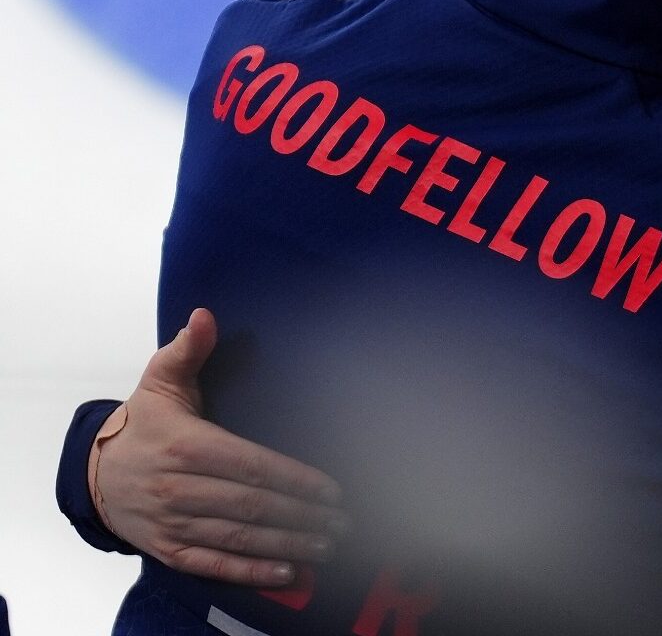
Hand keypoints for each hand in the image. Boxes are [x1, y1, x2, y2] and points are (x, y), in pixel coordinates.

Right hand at [90, 308, 349, 585]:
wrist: (91, 472)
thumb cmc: (141, 424)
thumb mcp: (160, 380)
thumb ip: (187, 350)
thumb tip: (204, 316)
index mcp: (186, 446)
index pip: (252, 466)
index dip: (295, 479)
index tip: (332, 488)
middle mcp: (178, 488)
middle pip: (251, 505)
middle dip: (303, 514)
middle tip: (344, 520)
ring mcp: (172, 522)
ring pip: (238, 536)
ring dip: (288, 543)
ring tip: (328, 543)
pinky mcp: (166, 549)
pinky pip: (212, 563)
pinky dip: (250, 570)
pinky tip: (287, 571)